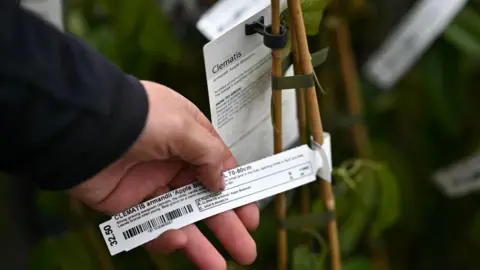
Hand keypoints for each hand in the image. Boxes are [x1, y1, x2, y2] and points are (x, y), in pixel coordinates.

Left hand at [67, 81, 258, 269]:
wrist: (85, 128)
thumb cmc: (140, 119)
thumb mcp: (184, 128)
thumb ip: (209, 155)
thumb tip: (222, 183)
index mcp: (188, 137)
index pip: (219, 167)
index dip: (236, 192)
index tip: (250, 215)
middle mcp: (172, 161)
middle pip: (204, 199)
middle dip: (226, 224)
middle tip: (245, 249)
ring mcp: (150, 183)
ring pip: (180, 218)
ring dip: (200, 243)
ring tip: (218, 267)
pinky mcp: (128, 203)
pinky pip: (150, 225)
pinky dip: (164, 235)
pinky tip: (177, 241)